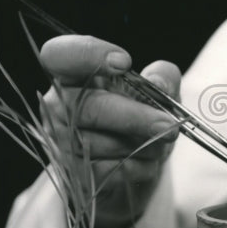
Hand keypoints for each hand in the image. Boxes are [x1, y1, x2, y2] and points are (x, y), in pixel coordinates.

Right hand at [39, 34, 181, 227]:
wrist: (132, 163)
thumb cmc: (139, 115)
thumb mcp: (157, 90)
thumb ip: (163, 76)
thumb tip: (159, 84)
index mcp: (72, 74)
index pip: (58, 54)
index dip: (88, 54)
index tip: (125, 63)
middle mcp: (57, 106)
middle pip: (88, 107)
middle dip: (134, 117)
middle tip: (169, 125)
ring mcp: (60, 142)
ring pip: (100, 144)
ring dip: (141, 145)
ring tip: (159, 142)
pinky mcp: (71, 173)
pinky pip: (107, 171)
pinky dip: (137, 167)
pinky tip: (146, 160)